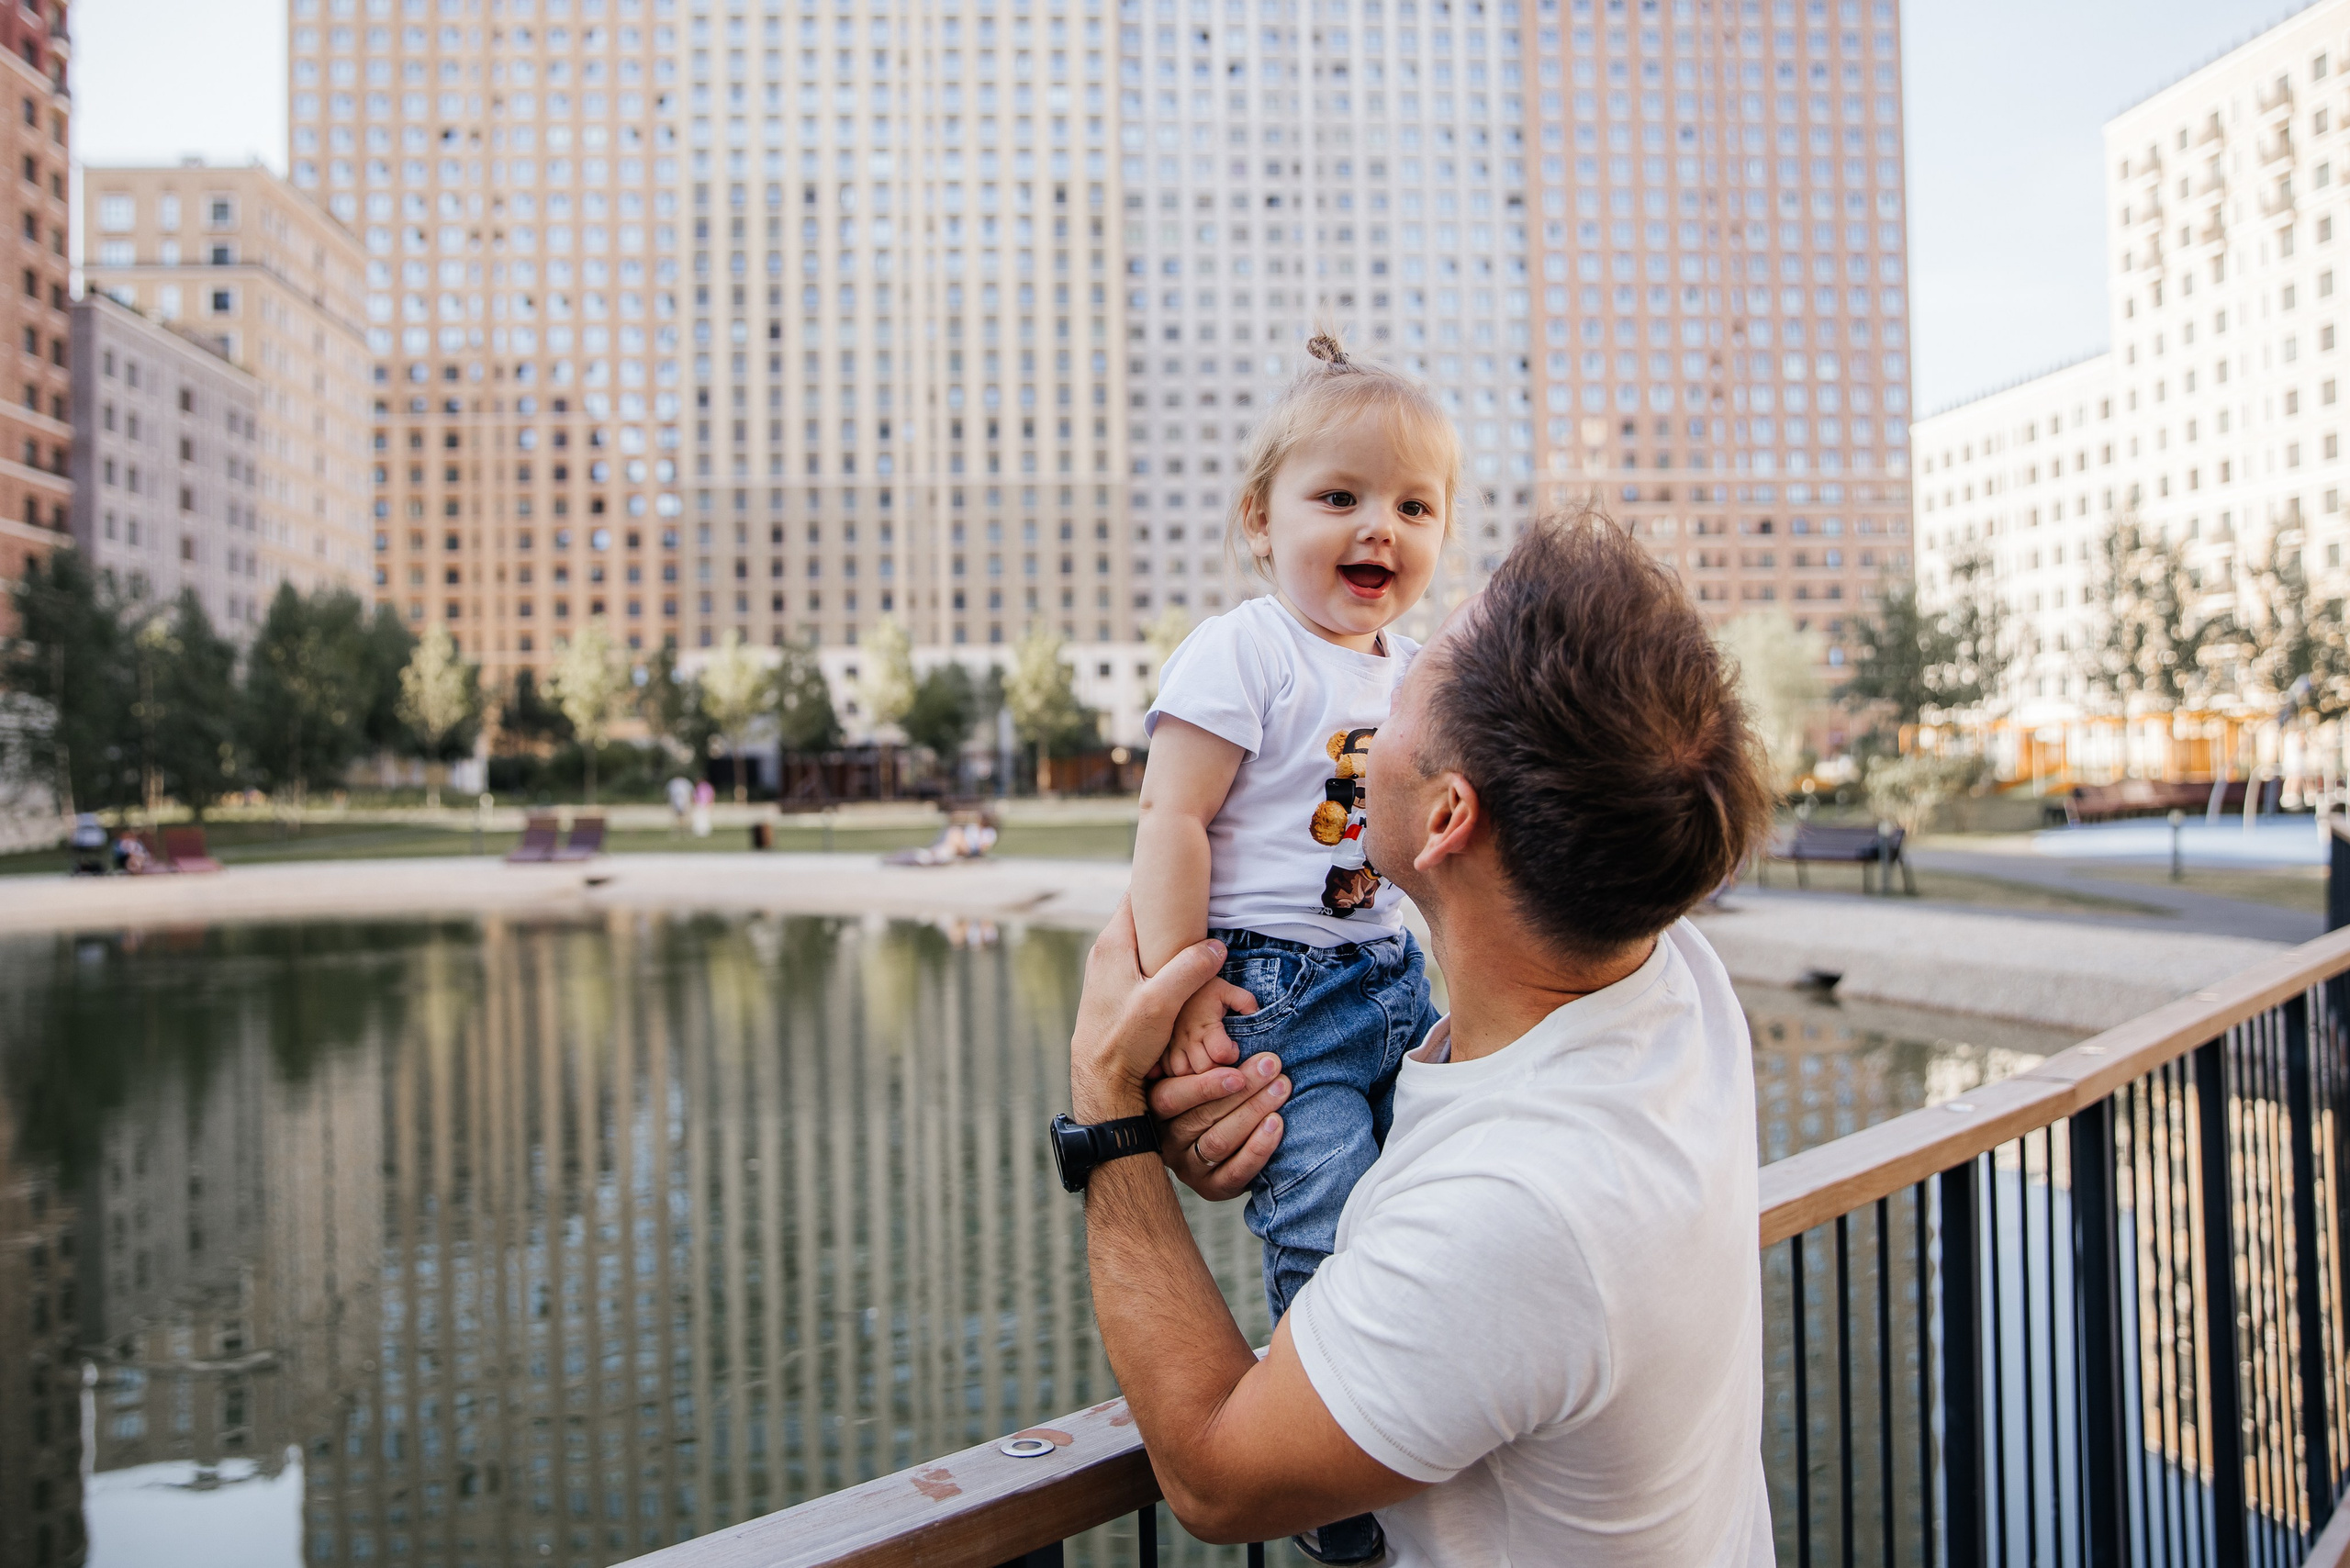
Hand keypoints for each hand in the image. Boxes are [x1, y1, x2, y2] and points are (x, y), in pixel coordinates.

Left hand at [1071, 898, 1230, 1121]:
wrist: (1101, 1081)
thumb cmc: (1124, 1041)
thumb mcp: (1162, 1003)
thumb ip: (1189, 970)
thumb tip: (1217, 947)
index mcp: (1113, 944)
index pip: (1137, 895)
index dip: (1161, 884)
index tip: (1187, 877)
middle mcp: (1106, 951)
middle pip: (1141, 916)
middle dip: (1169, 911)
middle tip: (1201, 906)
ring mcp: (1108, 970)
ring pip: (1143, 940)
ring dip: (1166, 938)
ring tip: (1196, 935)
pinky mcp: (1115, 989)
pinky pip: (1142, 961)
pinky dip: (1161, 959)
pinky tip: (1180, 969)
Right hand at [1149, 1050, 1289, 1201]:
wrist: (1226, 1151)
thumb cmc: (1213, 1099)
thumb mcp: (1198, 1077)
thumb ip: (1204, 1059)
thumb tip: (1231, 1029)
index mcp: (1156, 1110)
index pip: (1171, 1098)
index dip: (1204, 1086)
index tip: (1237, 1071)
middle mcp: (1168, 1142)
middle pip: (1202, 1117)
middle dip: (1242, 1090)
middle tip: (1272, 1066)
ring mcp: (1189, 1169)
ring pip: (1219, 1140)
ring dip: (1253, 1111)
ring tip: (1281, 1088)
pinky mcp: (1212, 1189)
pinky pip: (1236, 1170)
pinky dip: (1259, 1147)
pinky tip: (1277, 1124)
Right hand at [1156, 973, 1257, 1079]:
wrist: (1174, 981)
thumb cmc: (1205, 988)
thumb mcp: (1227, 989)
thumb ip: (1245, 1001)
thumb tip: (1256, 1014)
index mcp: (1204, 1025)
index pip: (1221, 1054)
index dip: (1232, 1054)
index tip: (1234, 1046)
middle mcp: (1187, 1037)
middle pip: (1203, 1069)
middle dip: (1217, 1069)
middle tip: (1222, 1058)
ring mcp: (1172, 1044)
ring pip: (1183, 1073)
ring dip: (1197, 1073)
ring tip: (1207, 1062)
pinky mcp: (1162, 1048)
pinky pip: (1168, 1070)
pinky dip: (1181, 1072)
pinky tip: (1190, 1064)